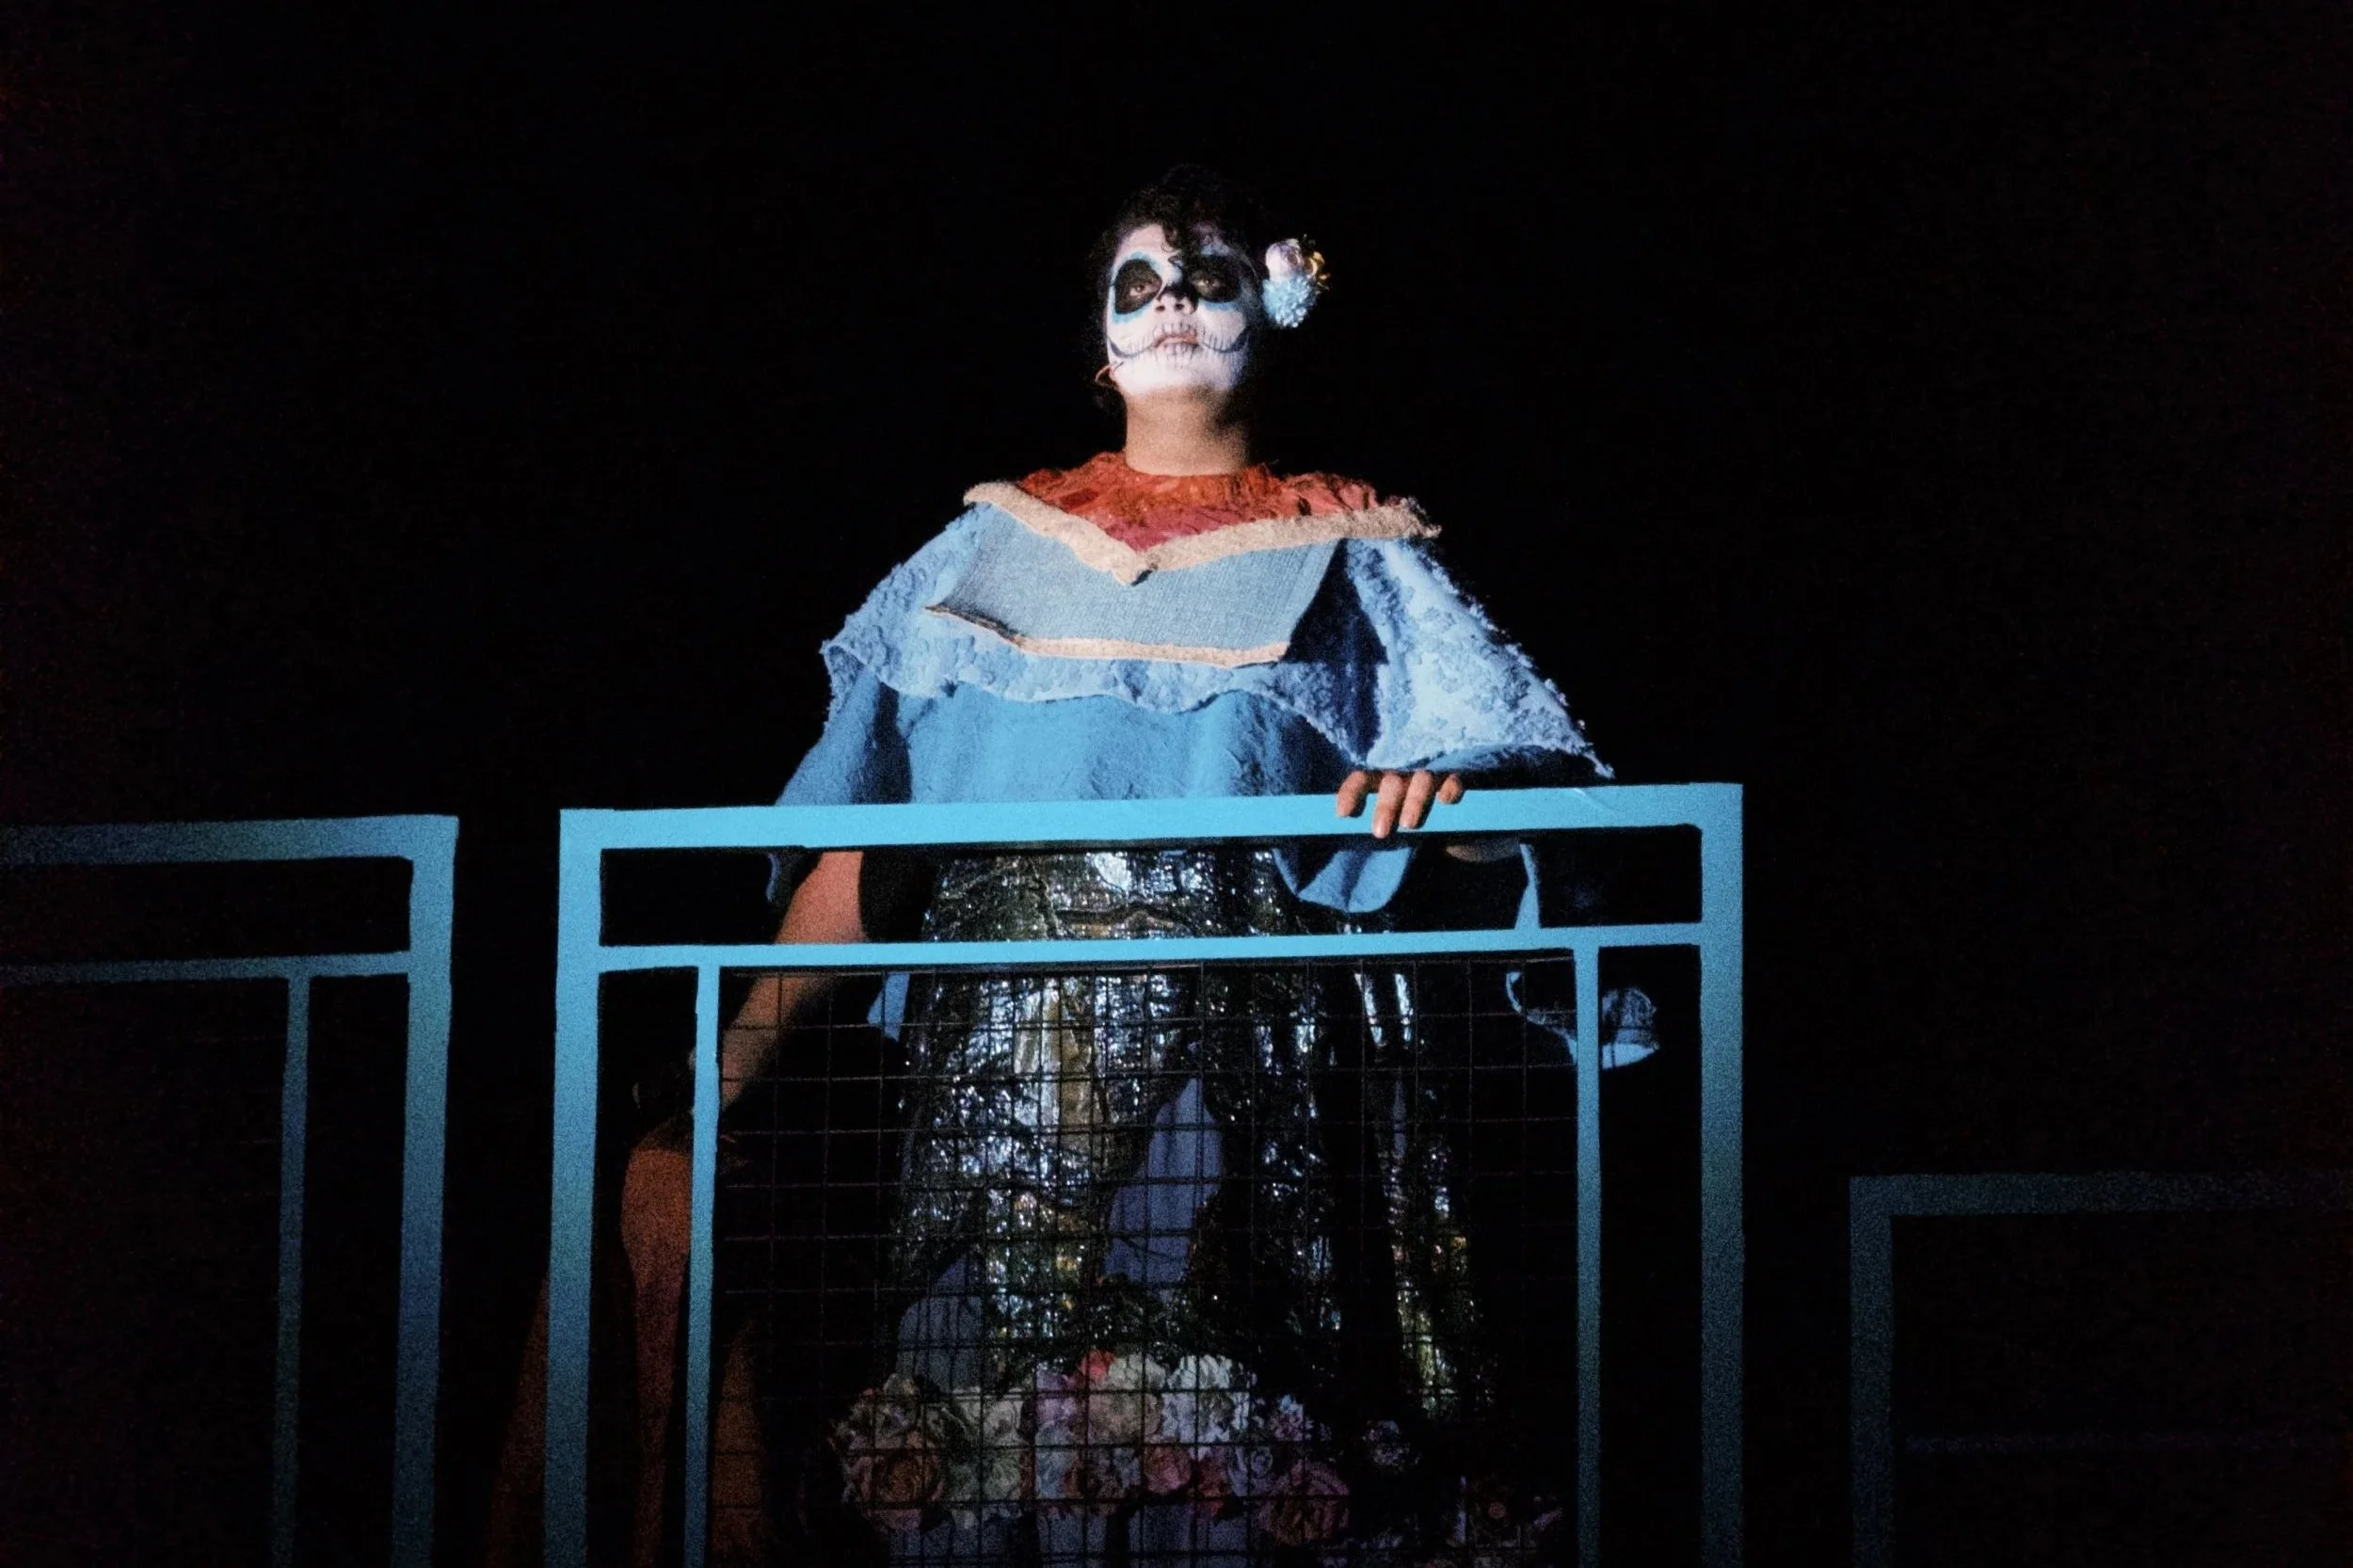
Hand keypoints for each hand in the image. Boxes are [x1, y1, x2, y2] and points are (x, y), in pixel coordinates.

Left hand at [1335, 768, 1464, 838]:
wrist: (1463, 834)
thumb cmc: (1419, 832)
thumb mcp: (1395, 833)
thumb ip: (1376, 832)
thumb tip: (1342, 848)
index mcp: (1384, 787)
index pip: (1361, 780)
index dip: (1350, 793)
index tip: (1342, 814)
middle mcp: (1406, 778)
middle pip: (1391, 782)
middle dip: (1384, 806)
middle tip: (1379, 832)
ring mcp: (1434, 778)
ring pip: (1422, 779)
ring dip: (1414, 800)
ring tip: (1409, 824)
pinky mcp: (1461, 782)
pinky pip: (1454, 779)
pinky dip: (1449, 787)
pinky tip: (1446, 800)